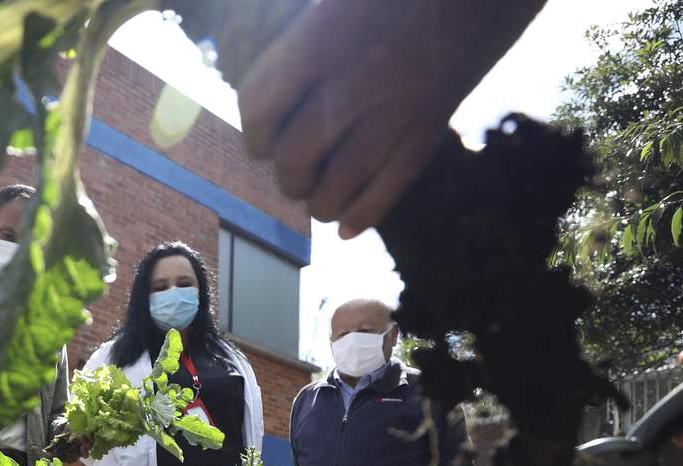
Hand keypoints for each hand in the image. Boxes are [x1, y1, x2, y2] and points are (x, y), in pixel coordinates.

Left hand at [237, 0, 546, 237]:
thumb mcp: (334, 8)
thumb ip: (300, 56)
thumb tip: (272, 113)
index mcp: (320, 42)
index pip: (260, 108)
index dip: (255, 132)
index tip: (263, 138)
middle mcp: (352, 82)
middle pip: (294, 158)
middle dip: (288, 176)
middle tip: (294, 173)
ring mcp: (393, 113)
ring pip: (336, 187)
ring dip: (319, 203)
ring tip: (319, 198)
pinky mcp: (427, 134)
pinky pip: (386, 192)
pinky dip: (361, 217)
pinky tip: (346, 226)